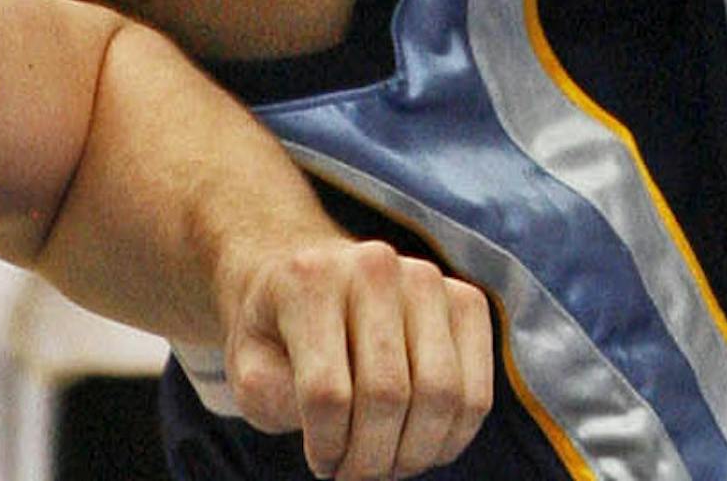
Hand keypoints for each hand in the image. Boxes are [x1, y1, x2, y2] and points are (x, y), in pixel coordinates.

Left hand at [222, 235, 493, 479]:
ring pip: (442, 394)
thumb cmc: (277, 333)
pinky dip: (451, 438)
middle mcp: (376, 266)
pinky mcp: (466, 300)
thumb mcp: (249, 369)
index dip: (326, 450)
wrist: (311, 277)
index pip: (328, 393)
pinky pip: (477, 391)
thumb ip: (276, 398)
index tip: (320, 464)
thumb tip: (334, 428)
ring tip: (385, 463)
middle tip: (354, 477)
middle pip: (389, 395)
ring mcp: (428, 278)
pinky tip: (418, 444)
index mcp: (312, 280)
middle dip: (371, 461)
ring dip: (413, 454)